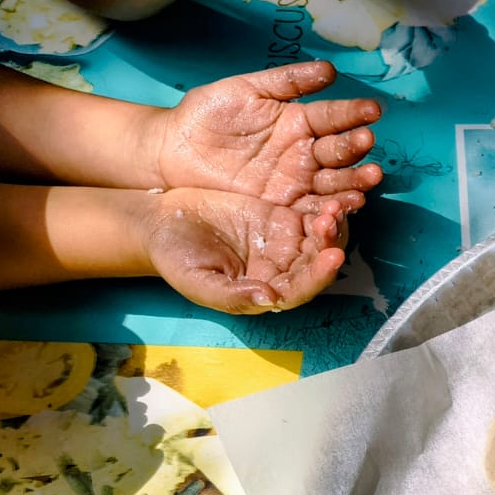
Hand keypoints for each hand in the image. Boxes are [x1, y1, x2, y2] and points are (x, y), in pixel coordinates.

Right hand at [143, 188, 346, 313]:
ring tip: (334, 206)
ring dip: (332, 225)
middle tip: (332, 220)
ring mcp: (285, 243)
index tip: (332, 257)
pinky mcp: (283, 217)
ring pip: (320, 238)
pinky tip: (329, 194)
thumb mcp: (197, 280)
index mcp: (267, 291)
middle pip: (318, 262)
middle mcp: (283, 270)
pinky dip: (323, 206)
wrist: (161, 222)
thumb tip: (270, 300)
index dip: (319, 276)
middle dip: (330, 244)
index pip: (301, 289)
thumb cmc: (174, 258)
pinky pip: (310, 212)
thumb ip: (232, 295)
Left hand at [149, 62, 381, 211]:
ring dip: (356, 179)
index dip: (353, 113)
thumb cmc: (205, 115)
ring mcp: (298, 181)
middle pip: (339, 151)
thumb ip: (287, 81)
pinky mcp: (286, 206)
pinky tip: (351, 203)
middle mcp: (305, 152)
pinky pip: (316, 207)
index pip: (333, 117)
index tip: (373, 110)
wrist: (172, 152)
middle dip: (356, 147)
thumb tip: (330, 70)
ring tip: (371, 177)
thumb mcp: (245, 89)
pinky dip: (337, 207)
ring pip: (335, 181)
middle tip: (367, 142)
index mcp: (299, 121)